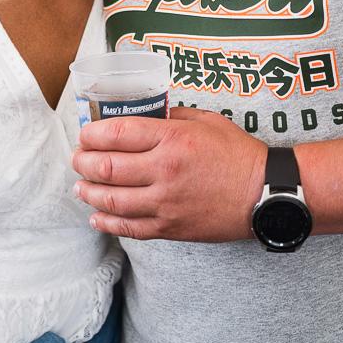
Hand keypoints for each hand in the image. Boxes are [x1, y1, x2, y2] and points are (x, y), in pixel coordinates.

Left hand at [72, 107, 265, 241]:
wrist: (264, 194)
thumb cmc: (238, 154)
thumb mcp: (206, 121)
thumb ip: (171, 116)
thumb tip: (143, 114)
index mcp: (172, 139)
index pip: (117, 133)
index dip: (92, 134)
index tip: (85, 134)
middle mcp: (164, 170)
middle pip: (106, 167)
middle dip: (83, 162)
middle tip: (77, 158)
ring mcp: (165, 202)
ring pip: (110, 199)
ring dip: (88, 192)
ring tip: (80, 187)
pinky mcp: (170, 228)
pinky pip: (129, 228)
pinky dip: (106, 222)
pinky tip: (96, 215)